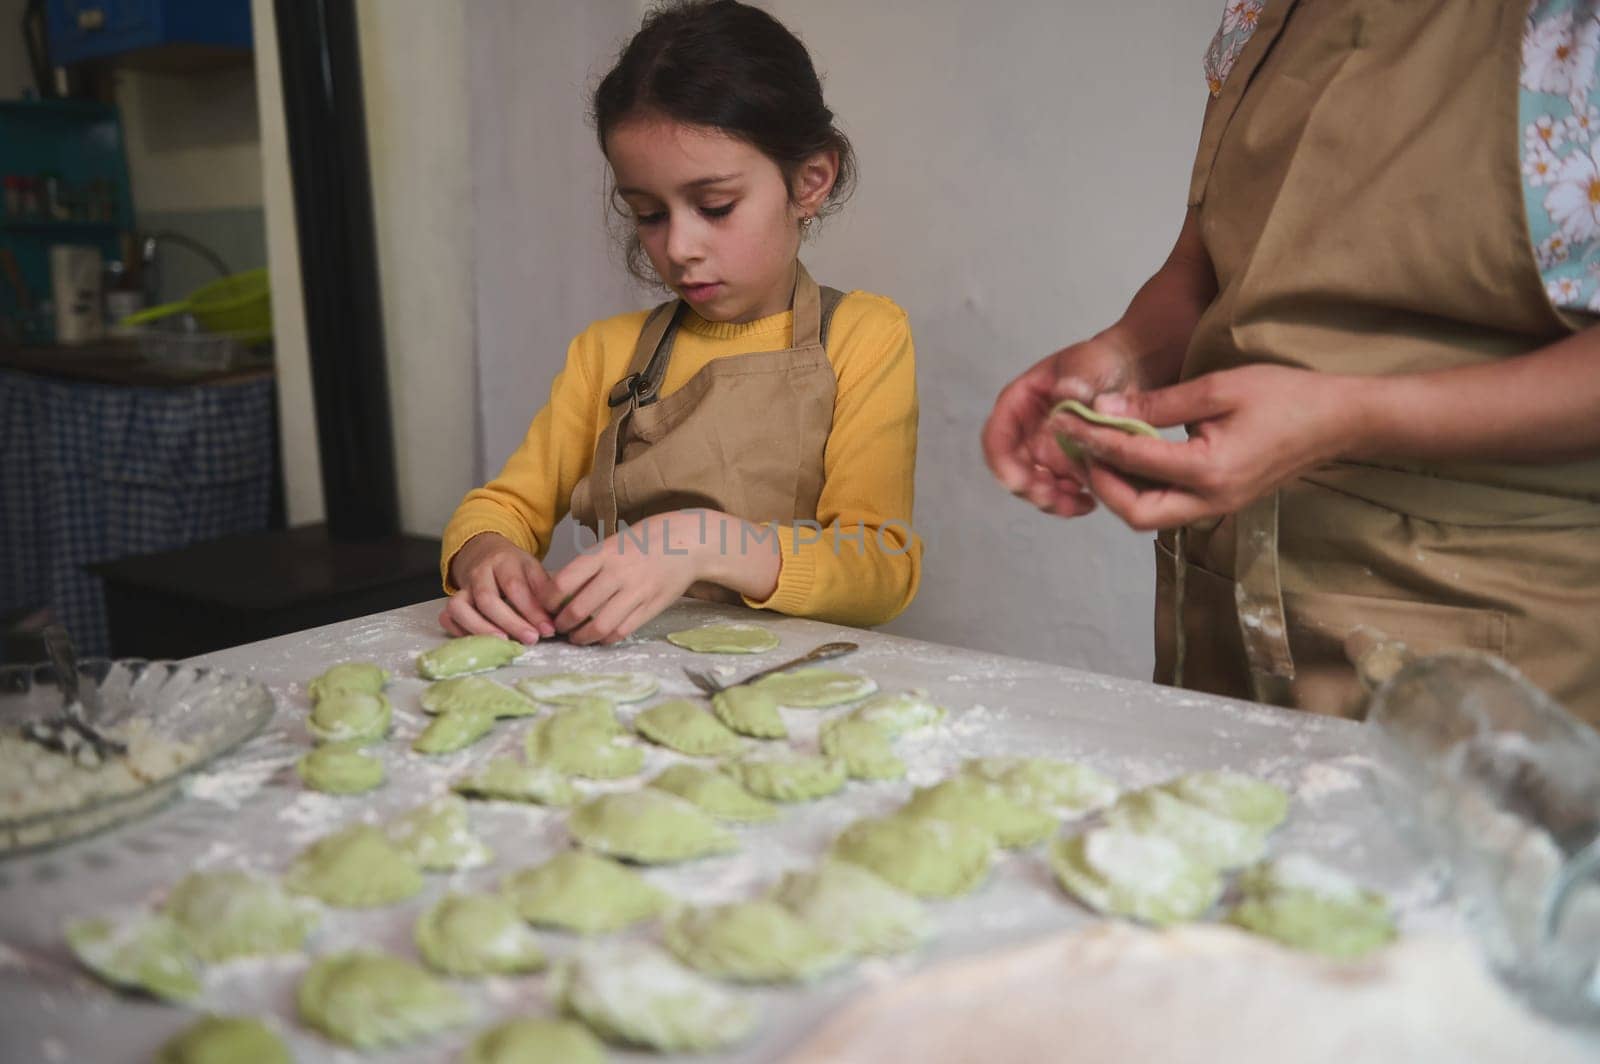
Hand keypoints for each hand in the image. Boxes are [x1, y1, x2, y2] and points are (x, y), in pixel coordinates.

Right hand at [439, 532, 556, 642]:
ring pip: (459, 608)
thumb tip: (554, 619)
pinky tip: (482, 643)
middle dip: (510, 623)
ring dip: (481, 629)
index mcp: (503, 561)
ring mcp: (462, 588)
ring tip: (504, 643)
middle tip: (531, 639)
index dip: (532, 610)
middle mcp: (478, 573)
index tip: (548, 629)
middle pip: (487, 599)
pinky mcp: (451, 601)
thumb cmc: (513, 567)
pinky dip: (460, 632)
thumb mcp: (532, 569)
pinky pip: (447, 618)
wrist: (485, 553)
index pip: (515, 586)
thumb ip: (543, 590)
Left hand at [546, 511, 706, 645]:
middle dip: (561, 623)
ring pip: (599, 626)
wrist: (686, 542)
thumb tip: (558, 588)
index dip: (548, 599)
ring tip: (575, 637)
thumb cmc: (644, 541)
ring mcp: (636, 592)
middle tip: (556, 627)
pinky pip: (622, 631)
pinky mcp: (651, 607)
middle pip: (578, 609)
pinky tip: (599, 637)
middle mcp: (618, 573)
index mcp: (604, 554)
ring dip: (581, 637)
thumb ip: (589, 565)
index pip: (564, 581)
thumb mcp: (613, 544)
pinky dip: (605, 638)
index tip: (544, 605)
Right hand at [982, 333, 1138, 516]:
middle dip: (1030, 490)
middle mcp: (1025, 432)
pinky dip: (1069, 502)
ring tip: (1080, 503)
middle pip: (1012, 470)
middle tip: (1056, 499)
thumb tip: (1066, 394)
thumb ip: (1077, 380)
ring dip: (1050, 501)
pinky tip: (1090, 501)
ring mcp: (1043, 451)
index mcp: (1019, 403)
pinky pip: (1058, 491)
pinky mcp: (1064, 465)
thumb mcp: (1088, 363)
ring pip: (1034, 486)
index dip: (1003, 464)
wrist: (1126, 371)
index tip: (1021, 483)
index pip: (996, 436)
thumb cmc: (1100, 363)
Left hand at [1058, 365, 1363, 529]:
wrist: (1338, 421)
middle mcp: (1210, 500)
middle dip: (1101, 482)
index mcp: (1209, 470)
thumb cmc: (1284, 396)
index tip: (1064, 420)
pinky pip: (1167, 507)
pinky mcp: (1219, 503)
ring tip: (1099, 449)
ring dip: (1118, 489)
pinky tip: (1130, 456)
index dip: (1093, 439)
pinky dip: (1140, 488)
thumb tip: (1104, 408)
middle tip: (1082, 446)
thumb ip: (1159, 403)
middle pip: (1135, 513)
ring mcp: (1216, 507)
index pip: (1133, 460)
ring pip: (1149, 516)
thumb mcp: (1218, 388)